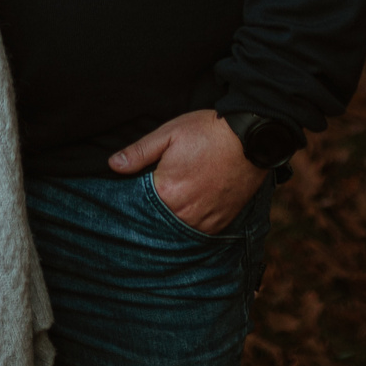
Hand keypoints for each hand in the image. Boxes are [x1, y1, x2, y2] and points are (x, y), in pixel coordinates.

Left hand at [110, 110, 267, 234]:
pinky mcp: (220, 223)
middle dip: (149, 216)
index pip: (137, 206)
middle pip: (155, 222)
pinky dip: (189, 226)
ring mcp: (204, 221)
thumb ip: (139, 152)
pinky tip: (186, 214)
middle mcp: (183, 212)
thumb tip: (113, 165)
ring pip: (176, 231)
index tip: (127, 197)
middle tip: (148, 205)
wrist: (253, 137)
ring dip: (169, 223)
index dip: (131, 201)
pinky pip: (197, 233)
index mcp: (166, 191)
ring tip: (169, 209)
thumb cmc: (209, 131)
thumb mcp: (170, 133)